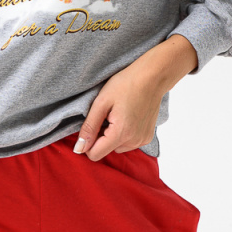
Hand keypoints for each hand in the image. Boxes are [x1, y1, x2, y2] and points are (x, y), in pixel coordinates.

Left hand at [74, 35, 198, 160]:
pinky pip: (129, 143)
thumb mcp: (101, 103)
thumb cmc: (125, 84)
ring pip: (117, 147)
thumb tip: (79, 149)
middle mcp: (134, 141)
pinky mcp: (148, 137)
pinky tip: (126, 117)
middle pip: (106, 151)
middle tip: (106, 115)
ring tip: (117, 115)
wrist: (152, 77)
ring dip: (113, 136)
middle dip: (101, 137)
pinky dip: (124, 134)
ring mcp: (142, 140)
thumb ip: (89, 127)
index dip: (87, 142)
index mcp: (121, 133)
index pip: (95, 155)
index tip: (92, 125)